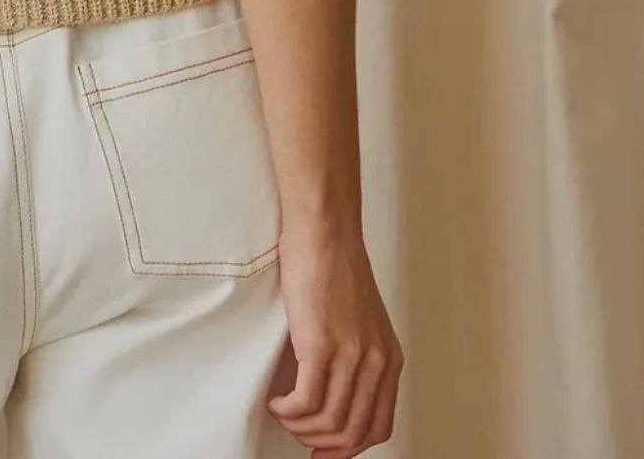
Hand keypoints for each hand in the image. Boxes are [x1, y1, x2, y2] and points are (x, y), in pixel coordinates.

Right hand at [266, 218, 402, 455]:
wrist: (324, 230)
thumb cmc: (334, 266)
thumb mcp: (361, 319)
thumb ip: (359, 356)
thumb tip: (338, 395)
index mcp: (389, 358)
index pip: (378, 427)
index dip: (348, 448)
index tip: (323, 450)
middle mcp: (376, 362)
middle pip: (352, 433)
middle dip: (321, 444)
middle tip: (297, 434)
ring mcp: (350, 354)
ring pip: (328, 423)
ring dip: (300, 428)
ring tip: (283, 413)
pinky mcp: (321, 344)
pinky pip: (306, 401)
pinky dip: (288, 410)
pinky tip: (277, 400)